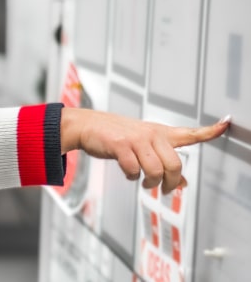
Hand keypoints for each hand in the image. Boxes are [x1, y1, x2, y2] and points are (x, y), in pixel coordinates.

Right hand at [60, 108, 230, 193]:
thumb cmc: (116, 135)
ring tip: (145, 182)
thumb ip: (164, 161)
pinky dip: (131, 176)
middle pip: (174, 165)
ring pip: (155, 171)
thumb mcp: (143, 145)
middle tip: (165, 189)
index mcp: (160, 133)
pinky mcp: (120, 145)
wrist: (87, 126)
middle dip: (170, 182)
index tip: (226, 124)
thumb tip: (183, 183)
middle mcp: (151, 134)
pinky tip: (128, 172)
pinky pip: (133, 170)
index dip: (210, 130)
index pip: (190, 133)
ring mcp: (136, 139)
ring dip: (150, 183)